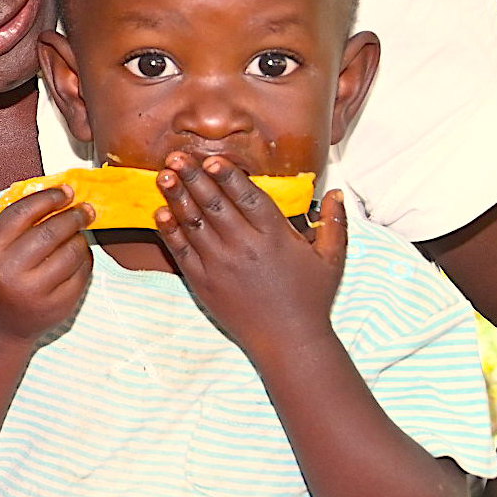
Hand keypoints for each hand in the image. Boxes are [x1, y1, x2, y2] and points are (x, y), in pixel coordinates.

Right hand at [0, 186, 94, 344]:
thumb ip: (13, 226)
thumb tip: (54, 196)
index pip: (21, 213)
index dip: (47, 197)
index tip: (65, 192)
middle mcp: (11, 272)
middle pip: (50, 231)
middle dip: (73, 215)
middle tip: (85, 209)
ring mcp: (37, 292)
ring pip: (71, 252)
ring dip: (80, 237)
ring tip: (79, 234)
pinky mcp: (59, 306)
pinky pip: (82, 273)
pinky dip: (85, 259)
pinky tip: (79, 255)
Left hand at [155, 155, 344, 358]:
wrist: (289, 340)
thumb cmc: (311, 298)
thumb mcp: (331, 260)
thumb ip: (334, 223)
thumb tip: (337, 193)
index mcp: (275, 236)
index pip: (248, 197)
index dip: (229, 176)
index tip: (212, 158)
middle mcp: (245, 246)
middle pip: (215, 204)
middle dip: (193, 177)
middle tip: (176, 155)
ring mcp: (221, 264)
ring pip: (194, 222)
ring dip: (177, 197)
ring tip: (163, 175)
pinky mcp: (203, 281)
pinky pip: (181, 250)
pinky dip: (169, 230)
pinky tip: (160, 212)